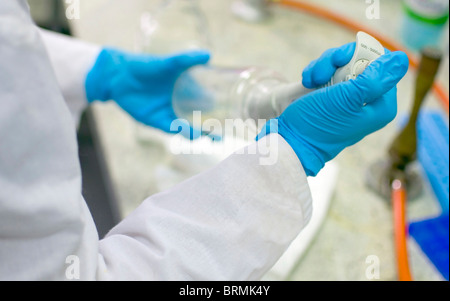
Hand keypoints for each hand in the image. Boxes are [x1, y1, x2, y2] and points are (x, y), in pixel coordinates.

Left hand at [85, 48, 210, 138]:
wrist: (118, 76)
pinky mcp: (155, 121)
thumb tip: (208, 55)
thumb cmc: (145, 67)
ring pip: (187, 128)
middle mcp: (179, 105)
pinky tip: (189, 131)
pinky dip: (180, 131)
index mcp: (186, 92)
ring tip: (210, 136)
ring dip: (198, 133)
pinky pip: (171, 129)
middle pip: (199, 121)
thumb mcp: (168, 63)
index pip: (206, 104)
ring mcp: (168, 114)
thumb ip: (186, 60)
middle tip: (222, 135)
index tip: (230, 116)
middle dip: (211, 130)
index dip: (218, 111)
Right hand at [257, 48, 408, 176]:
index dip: (364, 57)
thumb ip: (376, 78)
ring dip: (323, 66)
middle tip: (323, 71)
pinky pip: (329, 71)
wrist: (290, 140)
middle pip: (361, 60)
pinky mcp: (330, 94)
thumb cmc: (319, 123)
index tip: (343, 62)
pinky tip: (307, 82)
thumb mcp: (347, 98)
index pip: (383, 65)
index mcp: (381, 105)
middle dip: (338, 61)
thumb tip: (402, 59)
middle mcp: (367, 100)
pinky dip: (316, 72)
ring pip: (342, 63)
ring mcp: (347, 97)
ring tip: (311, 80)